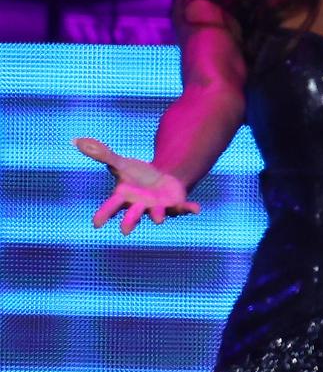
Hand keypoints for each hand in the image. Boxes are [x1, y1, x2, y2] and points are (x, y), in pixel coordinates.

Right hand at [75, 136, 200, 233]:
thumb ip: (101, 154)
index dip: (103, 215)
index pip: (110, 207)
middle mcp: (140, 206)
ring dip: (157, 215)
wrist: (161, 180)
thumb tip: (76, 140)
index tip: (96, 224)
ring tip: (158, 218)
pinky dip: (190, 209)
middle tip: (125, 231)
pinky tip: (197, 209)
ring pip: (157, 214)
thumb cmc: (137, 176)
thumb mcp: (120, 163)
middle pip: (133, 215)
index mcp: (124, 198)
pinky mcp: (175, 204)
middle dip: (130, 221)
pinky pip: (184, 208)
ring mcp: (158, 207)